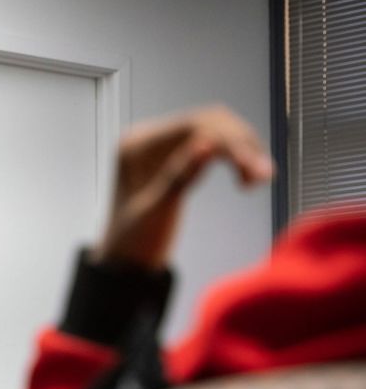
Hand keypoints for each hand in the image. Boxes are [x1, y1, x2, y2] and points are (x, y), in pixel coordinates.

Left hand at [96, 105, 274, 269]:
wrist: (126, 265)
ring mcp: (162, 147)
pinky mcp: (176, 158)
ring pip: (217, 131)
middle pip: (209, 122)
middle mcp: (148, 139)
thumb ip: (180, 176)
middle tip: (263, 175)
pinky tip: (250, 176)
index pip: (192, 125)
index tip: (252, 165)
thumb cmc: (133, 243)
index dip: (228, 140)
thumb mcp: (156, 211)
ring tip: (260, 178)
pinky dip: (236, 157)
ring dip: (243, 150)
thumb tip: (207, 145)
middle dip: (240, 145)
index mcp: (135, 146)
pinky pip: (213, 146)